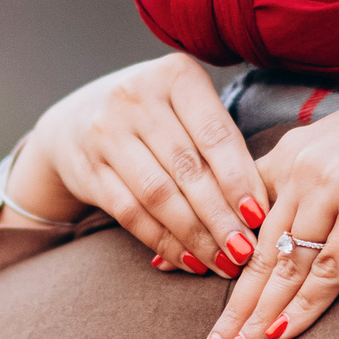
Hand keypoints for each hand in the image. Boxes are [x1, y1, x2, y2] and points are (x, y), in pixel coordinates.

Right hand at [5, 53, 268, 278]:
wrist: (73, 121)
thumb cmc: (156, 118)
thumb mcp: (187, 107)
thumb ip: (221, 142)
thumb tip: (264, 207)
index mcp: (175, 75)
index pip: (216, 135)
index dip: (239, 180)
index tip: (261, 217)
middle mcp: (136, 97)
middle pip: (188, 169)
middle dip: (221, 217)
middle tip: (247, 252)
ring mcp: (105, 132)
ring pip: (158, 195)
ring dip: (195, 236)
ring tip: (223, 262)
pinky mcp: (87, 169)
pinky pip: (131, 214)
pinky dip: (164, 242)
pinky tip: (190, 261)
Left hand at [204, 62, 338, 338]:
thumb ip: (315, 178)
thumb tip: (295, 219)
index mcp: (294, 149)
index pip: (238, 209)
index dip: (206, 245)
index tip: (167, 272)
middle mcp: (303, 165)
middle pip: (255, 248)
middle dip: (230, 305)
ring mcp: (334, 186)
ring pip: (284, 266)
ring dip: (257, 318)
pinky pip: (328, 271)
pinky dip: (304, 308)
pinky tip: (281, 336)